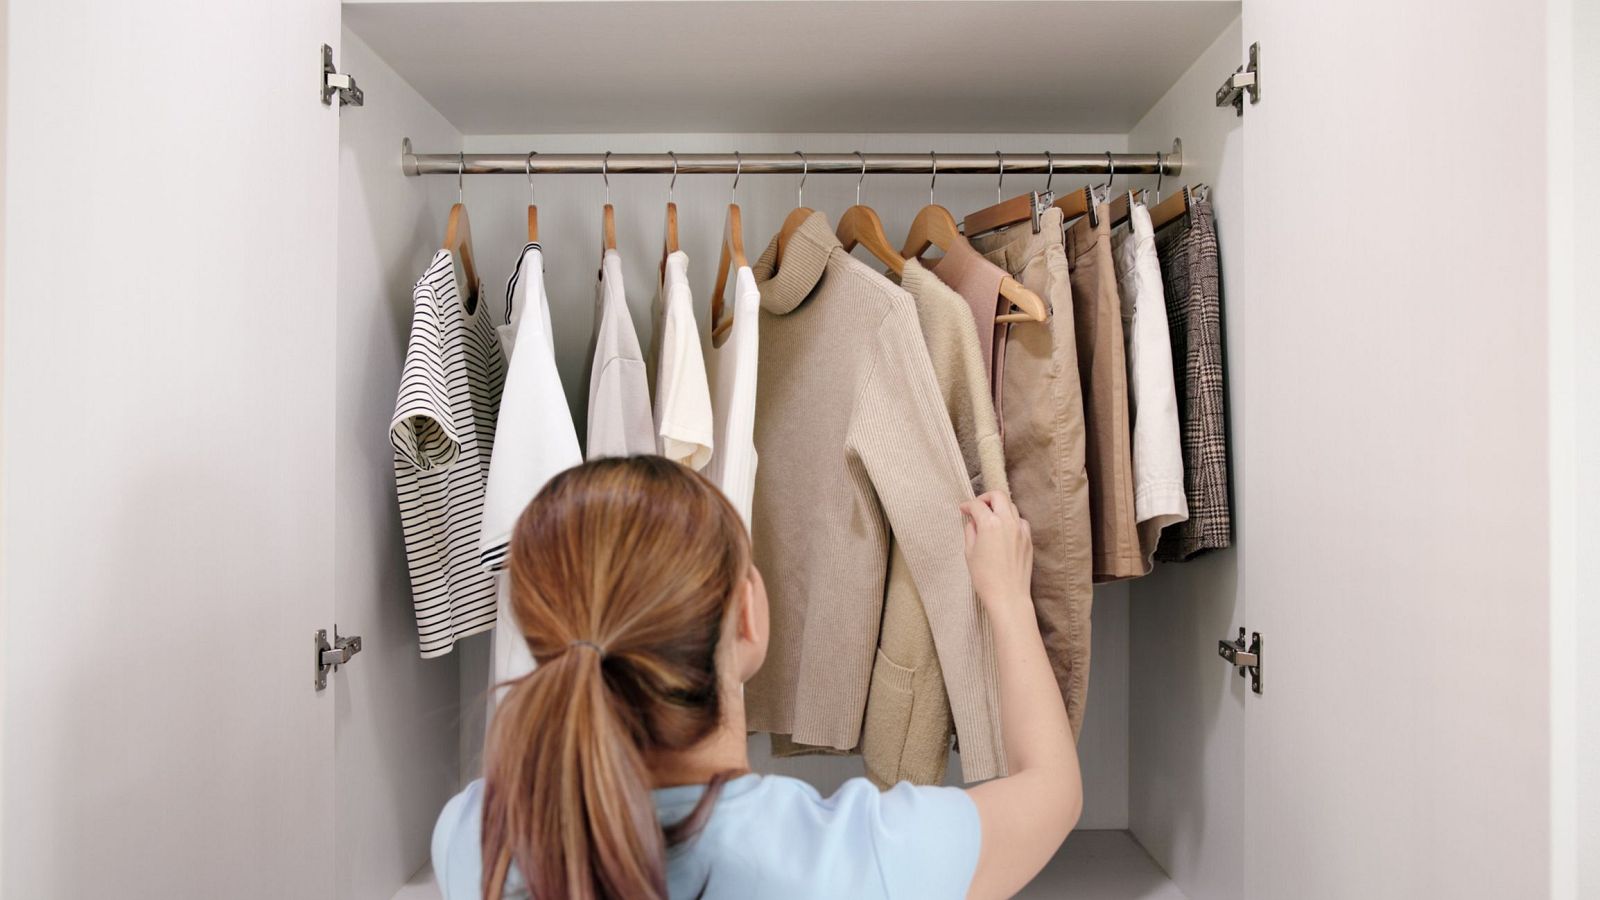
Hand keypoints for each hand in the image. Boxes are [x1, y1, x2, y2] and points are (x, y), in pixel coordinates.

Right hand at [960, 491, 1033, 616]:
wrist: (1008, 596)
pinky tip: (1004, 530)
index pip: (977, 505)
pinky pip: (1021, 521)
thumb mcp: (970, 553)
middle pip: (998, 496)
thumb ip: (970, 532)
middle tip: (978, 507)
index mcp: (990, 524)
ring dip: (1000, 507)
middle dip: (986, 498)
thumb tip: (973, 522)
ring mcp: (1021, 530)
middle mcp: (1008, 523)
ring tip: (990, 518)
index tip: (963, 509)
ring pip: (1011, 507)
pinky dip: (1011, 520)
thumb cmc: (985, 578)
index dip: (967, 505)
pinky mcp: (1028, 540)